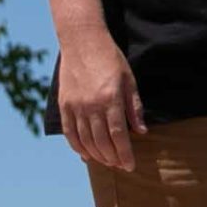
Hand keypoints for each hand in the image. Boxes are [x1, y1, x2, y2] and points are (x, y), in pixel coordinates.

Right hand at [57, 30, 143, 171]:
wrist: (82, 41)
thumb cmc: (110, 58)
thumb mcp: (129, 80)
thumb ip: (134, 107)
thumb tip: (142, 132)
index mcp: (110, 99)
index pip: (118, 135)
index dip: (125, 154)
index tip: (131, 166)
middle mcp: (91, 106)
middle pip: (101, 142)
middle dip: (113, 158)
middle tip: (121, 166)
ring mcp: (75, 106)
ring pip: (85, 141)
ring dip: (97, 155)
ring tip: (107, 162)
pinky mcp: (64, 105)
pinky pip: (69, 133)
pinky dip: (77, 147)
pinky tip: (86, 154)